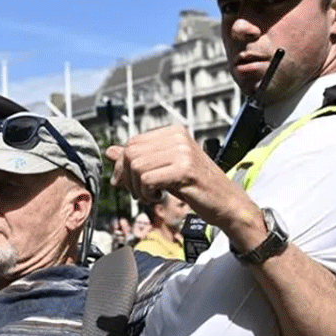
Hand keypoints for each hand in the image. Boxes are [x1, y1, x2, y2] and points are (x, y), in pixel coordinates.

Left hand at [105, 124, 256, 232]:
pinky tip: (159, 197)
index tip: (128, 183)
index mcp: (173, 132)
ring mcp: (183, 152)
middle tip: (140, 192)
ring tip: (151, 195)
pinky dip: (147, 193)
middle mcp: (178, 137)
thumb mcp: (163, 168)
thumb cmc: (195, 186)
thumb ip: (138, 158)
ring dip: (138, 188)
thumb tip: (109, 151)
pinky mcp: (185, 169)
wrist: (226, 202)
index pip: (132, 143)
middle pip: (131, 154)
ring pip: (137, 166)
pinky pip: (148, 179)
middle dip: (128, 178)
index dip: (123, 165)